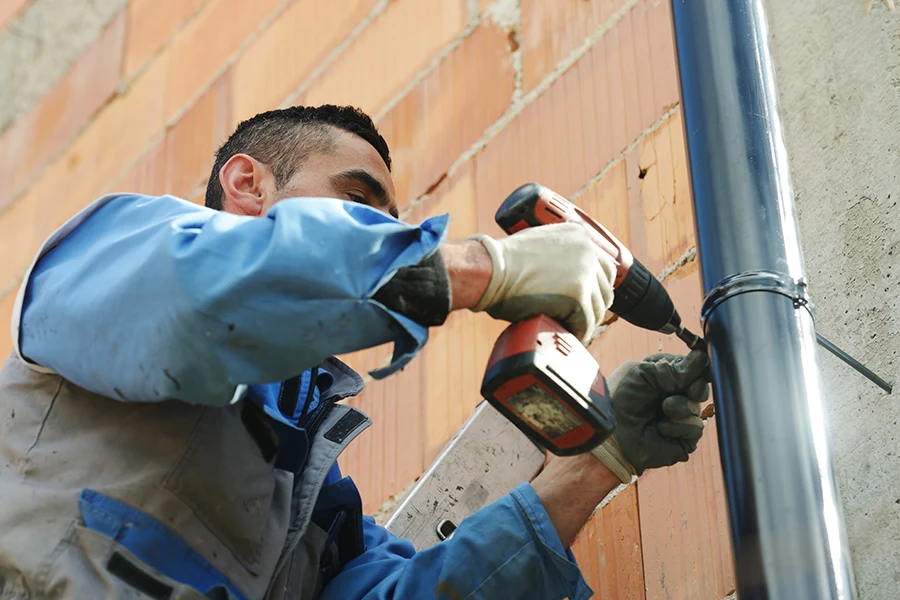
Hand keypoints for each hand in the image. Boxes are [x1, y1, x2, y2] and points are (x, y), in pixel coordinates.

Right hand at [467, 223, 616, 343]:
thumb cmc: (502, 261)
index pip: (604, 268)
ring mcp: (586, 274)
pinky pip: (585, 323)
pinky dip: (576, 332)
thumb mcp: (539, 245)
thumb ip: (559, 255)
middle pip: (605, 289)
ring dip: (583, 321)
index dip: (594, 288)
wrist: (491, 269)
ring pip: (596, 309)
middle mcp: (588, 251)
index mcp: (580, 236)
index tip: (586, 300)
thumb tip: (565, 278)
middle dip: (592, 306)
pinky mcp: (579, 296)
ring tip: (568, 328)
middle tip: (576, 318)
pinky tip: (565, 333)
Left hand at [591, 350, 709, 482]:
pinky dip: (677, 427)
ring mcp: (680, 416)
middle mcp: (674, 394)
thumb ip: (674, 367)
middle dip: (696, 387)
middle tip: (684, 390)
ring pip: (697, 407)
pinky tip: (660, 428)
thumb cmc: (621, 400)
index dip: (696, 369)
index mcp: (665, 375)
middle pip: (701, 386)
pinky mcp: (683, 437)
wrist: (614, 433)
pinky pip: (695, 428)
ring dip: (680, 407)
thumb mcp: (644, 374)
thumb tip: (701, 358)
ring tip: (663, 410)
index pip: (692, 368)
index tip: (693, 369)